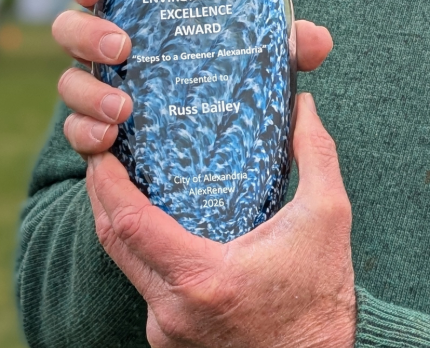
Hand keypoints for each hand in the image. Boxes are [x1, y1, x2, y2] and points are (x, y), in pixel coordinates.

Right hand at [51, 0, 333, 154]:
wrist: (213, 155)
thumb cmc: (227, 82)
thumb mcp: (255, 60)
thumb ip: (283, 46)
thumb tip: (315, 40)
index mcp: (137, 18)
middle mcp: (108, 52)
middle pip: (70, 31)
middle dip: (87, 37)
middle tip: (123, 49)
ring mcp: (98, 93)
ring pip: (69, 86)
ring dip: (89, 94)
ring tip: (124, 109)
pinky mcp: (99, 136)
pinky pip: (77, 134)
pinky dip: (88, 136)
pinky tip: (110, 142)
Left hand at [87, 92, 356, 347]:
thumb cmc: (324, 297)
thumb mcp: (327, 217)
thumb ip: (315, 154)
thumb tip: (304, 105)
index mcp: (202, 278)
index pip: (129, 223)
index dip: (107, 182)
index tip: (102, 149)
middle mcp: (173, 310)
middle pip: (114, 242)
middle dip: (102, 194)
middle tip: (104, 153)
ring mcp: (167, 330)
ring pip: (125, 266)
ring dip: (120, 223)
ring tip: (124, 181)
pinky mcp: (171, 340)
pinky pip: (143, 287)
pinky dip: (141, 253)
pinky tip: (153, 225)